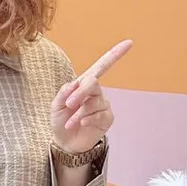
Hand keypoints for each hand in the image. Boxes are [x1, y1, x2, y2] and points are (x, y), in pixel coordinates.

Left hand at [50, 39, 132, 153]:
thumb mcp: (56, 105)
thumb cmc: (61, 120)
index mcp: (84, 85)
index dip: (115, 54)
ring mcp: (103, 105)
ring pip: (93, 102)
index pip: (101, 66)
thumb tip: (75, 84)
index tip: (129, 42)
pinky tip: (81, 124)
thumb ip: (64, 93)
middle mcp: (96, 92)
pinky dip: (87, 119)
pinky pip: (99, 114)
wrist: (65, 142)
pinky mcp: (107, 118)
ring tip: (69, 122)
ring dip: (79, 113)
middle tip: (69, 104)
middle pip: (93, 83)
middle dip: (80, 93)